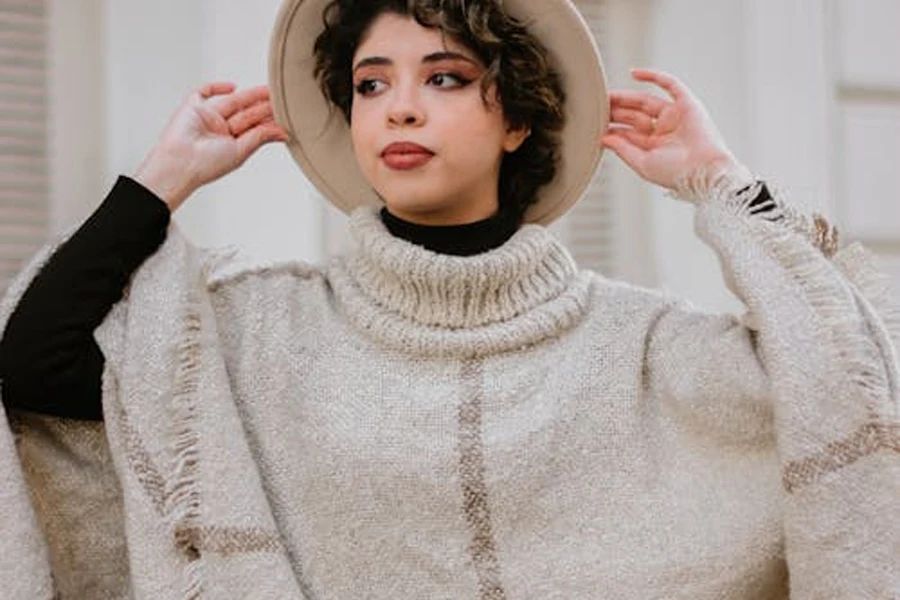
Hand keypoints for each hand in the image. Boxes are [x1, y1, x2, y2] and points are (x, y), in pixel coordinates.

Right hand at [134, 82, 288, 211]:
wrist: (179, 163)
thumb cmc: (205, 165)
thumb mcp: (240, 152)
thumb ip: (260, 137)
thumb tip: (282, 132)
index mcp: (231, 143)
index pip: (253, 128)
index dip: (269, 121)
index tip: (286, 116)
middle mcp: (220, 130)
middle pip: (246, 113)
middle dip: (263, 106)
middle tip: (282, 98)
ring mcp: (207, 117)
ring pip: (232, 102)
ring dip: (250, 96)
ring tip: (269, 90)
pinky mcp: (192, 107)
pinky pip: (204, 92)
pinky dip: (217, 88)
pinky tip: (233, 87)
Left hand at [600, 69, 741, 192]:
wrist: (703, 169)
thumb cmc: (676, 173)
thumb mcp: (642, 163)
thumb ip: (623, 149)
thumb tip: (604, 138)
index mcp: (654, 147)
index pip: (628, 133)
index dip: (612, 127)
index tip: (594, 125)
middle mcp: (663, 131)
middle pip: (634, 116)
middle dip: (615, 110)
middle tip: (595, 106)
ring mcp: (674, 116)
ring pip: (645, 101)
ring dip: (626, 97)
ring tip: (607, 94)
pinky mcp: (686, 103)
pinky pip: (669, 84)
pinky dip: (653, 77)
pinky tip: (634, 73)